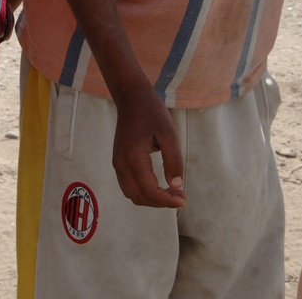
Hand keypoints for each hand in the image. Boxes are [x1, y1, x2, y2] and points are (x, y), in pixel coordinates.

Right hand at [111, 79, 185, 208]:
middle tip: (181, 196)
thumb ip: (174, 161)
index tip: (184, 200)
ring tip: (172, 192)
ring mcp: (117, 163)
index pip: (149, 190)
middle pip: (139, 197)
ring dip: (152, 199)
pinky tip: (160, 186)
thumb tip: (176, 185)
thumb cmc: (152, 113)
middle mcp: (120, 164)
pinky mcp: (118, 162)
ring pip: (132, 195)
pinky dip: (144, 192)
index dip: (167, 200)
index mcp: (133, 157)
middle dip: (161, 202)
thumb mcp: (169, 134)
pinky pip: (129, 186)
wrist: (131, 99)